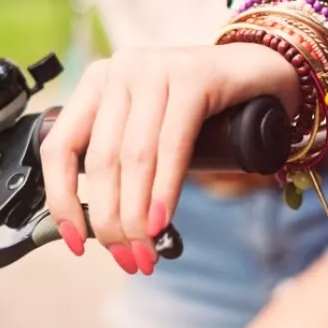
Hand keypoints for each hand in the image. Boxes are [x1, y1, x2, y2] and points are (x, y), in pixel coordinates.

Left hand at [39, 43, 298, 274]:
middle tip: (128, 258)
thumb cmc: (208, 111)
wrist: (267, 71)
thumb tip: (109, 232)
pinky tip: (160, 220)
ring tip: (146, 251)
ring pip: (134, 157)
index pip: (60, 147)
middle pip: (101, 160)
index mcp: (97, 83)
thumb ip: (126, 166)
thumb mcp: (153, 134)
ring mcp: (155, 68)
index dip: (63, 200)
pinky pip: (172, 144)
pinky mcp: (192, 75)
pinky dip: (164, 189)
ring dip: (136, 215)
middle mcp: (120, 70)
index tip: (76, 242)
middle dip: (111, 220)